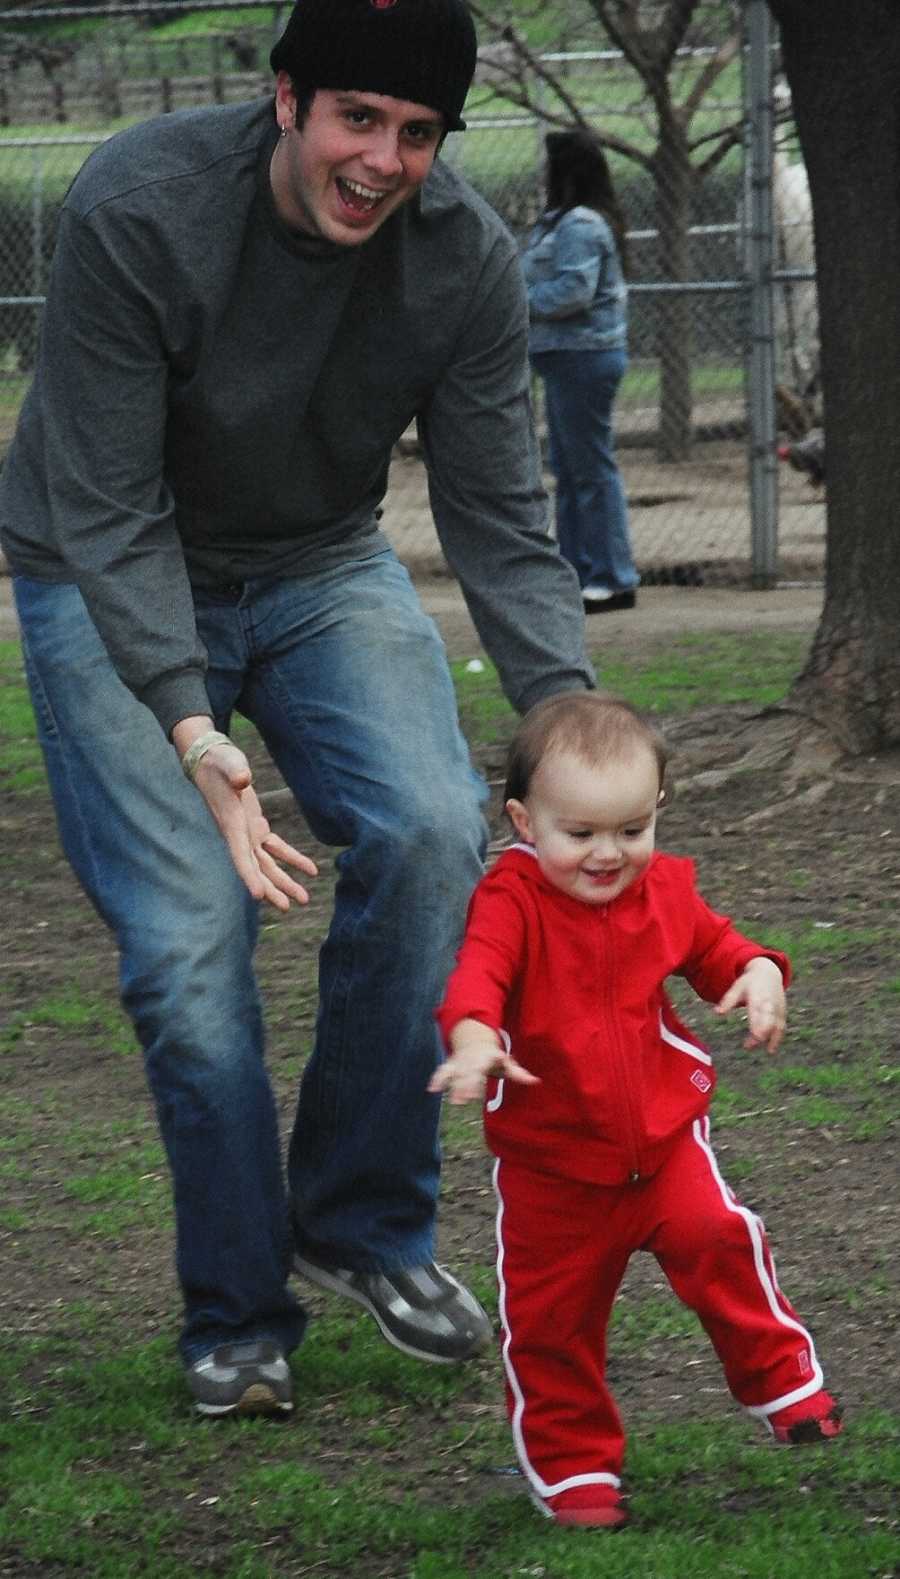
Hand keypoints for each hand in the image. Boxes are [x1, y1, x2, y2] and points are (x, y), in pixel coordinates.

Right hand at [180, 728, 316, 910]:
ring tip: (303, 898)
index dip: (249, 877)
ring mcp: (247, 833)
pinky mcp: (255, 827)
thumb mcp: (227, 763)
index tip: (259, 896)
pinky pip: (276, 848)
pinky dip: (292, 859)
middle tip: (288, 907)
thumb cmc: (219, 762)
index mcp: (232, 824)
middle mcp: (239, 835)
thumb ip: (235, 771)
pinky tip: (310, 870)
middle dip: (271, 888)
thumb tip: (243, 779)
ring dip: (284, 881)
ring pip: (267, 864)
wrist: (211, 762)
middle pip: (255, 869)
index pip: (240, 856)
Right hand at [429, 1024, 538, 1105]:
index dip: (480, 1079)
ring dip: (451, 1085)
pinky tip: (432, 1089)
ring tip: (451, 1100)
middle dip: (464, 1087)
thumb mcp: (505, 1062)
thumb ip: (518, 1073)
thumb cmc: (492, 1057)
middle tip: (463, 1101)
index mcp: (486, 1058)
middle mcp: (471, 1060)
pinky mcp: (450, 1065)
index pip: (483, 1069)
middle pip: (468, 1074)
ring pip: (454, 1073)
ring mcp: (459, 1062)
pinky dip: (437, 1079)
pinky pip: (442, 1071)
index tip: (477, 1093)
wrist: (473, 1039)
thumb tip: (536, 1081)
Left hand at [715, 957, 785, 1053]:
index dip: (757, 1024)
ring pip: (777, 1025)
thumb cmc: (749, 983)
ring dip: (772, 1039)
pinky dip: (778, 1037)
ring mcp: (778, 1007)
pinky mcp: (782, 1011)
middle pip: (768, 1020)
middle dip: (762, 1033)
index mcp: (757, 996)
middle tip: (750, 1046)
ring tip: (766, 1052)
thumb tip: (717, 1013)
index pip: (757, 1012)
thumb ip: (728, 1001)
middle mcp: (769, 1002)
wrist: (768, 972)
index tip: (754, 1036)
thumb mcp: (736, 988)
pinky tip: (771, 1049)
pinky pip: (782, 1026)